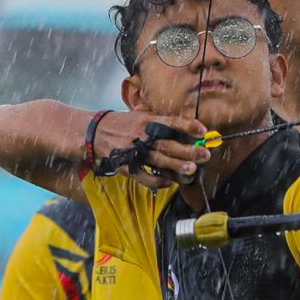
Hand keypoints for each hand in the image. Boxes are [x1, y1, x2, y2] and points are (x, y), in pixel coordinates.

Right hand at [94, 112, 210, 187]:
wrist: (95, 132)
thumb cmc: (124, 124)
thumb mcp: (142, 116)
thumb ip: (162, 123)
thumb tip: (190, 130)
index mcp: (147, 120)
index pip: (171, 122)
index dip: (188, 126)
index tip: (204, 130)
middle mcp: (141, 135)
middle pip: (167, 143)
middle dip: (188, 150)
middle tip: (205, 155)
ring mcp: (133, 151)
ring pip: (158, 160)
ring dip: (176, 166)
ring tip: (192, 170)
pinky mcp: (126, 166)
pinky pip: (143, 176)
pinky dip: (156, 180)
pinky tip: (170, 183)